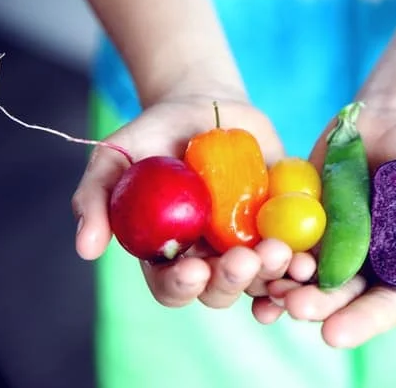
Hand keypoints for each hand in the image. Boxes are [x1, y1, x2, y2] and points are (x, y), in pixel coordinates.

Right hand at [71, 96, 293, 308]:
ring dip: (273, 275)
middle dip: (233, 280)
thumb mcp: (117, 156)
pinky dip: (302, 263)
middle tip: (246, 259)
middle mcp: (209, 257)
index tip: (194, 268)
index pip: (172, 285)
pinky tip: (309, 262)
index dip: (182, 286)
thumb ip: (97, 197)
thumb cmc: (156, 133)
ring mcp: (247, 243)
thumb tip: (86, 249)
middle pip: (221, 289)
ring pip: (262, 278)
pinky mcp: (280, 225)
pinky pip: (294, 253)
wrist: (207, 106)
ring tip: (281, 253)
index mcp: (168, 252)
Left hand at [253, 105, 395, 346]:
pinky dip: (269, 255)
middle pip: (339, 295)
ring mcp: (331, 241)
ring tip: (270, 290)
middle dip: (317, 305)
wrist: (393, 118)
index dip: (362, 321)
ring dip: (287, 286)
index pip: (385, 305)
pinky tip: (252, 261)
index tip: (334, 334)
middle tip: (295, 307)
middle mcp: (365, 263)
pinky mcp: (304, 218)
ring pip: (307, 275)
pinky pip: (284, 241)